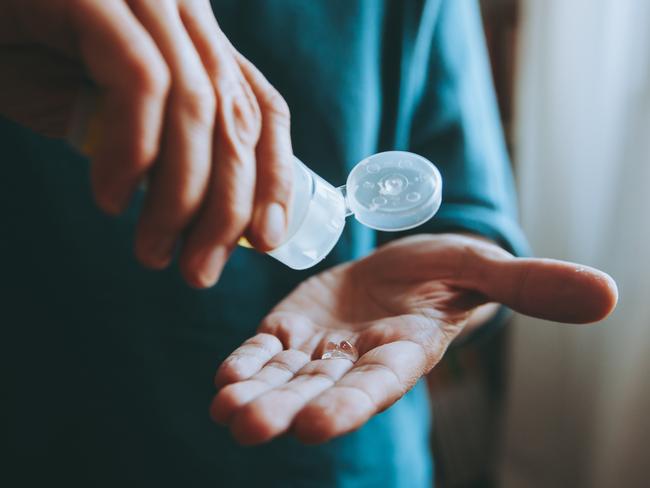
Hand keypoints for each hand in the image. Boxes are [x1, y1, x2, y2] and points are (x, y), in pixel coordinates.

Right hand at [0, 0, 291, 285]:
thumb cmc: (25, 58)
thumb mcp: (108, 112)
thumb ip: (164, 147)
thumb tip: (214, 219)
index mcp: (196, 37)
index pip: (263, 109)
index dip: (274, 178)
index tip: (265, 242)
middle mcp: (181, 10)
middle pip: (236, 118)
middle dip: (226, 209)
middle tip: (199, 272)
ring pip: (196, 108)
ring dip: (179, 198)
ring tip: (151, 251)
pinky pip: (140, 83)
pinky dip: (132, 152)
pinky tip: (109, 198)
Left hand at [210, 234, 617, 443]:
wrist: (402, 266)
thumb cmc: (448, 270)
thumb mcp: (485, 269)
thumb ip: (531, 285)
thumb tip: (608, 294)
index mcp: (404, 350)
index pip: (379, 382)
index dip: (350, 402)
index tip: (315, 424)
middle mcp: (358, 359)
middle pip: (321, 390)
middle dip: (286, 409)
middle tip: (248, 428)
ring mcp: (321, 347)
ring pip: (285, 377)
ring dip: (255, 394)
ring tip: (225, 412)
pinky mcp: (293, 327)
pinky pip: (267, 351)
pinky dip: (246, 365)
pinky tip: (223, 379)